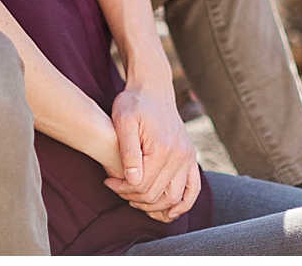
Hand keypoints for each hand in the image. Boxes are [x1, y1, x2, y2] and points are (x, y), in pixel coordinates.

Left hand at [103, 85, 201, 220]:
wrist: (153, 88)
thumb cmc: (133, 103)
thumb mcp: (123, 121)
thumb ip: (128, 151)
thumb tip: (133, 180)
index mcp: (163, 148)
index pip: (142, 185)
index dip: (122, 189)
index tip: (108, 181)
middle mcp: (180, 155)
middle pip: (157, 195)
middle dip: (134, 198)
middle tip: (117, 189)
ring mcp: (189, 157)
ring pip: (175, 198)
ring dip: (155, 206)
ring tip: (135, 199)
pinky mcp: (191, 157)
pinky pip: (193, 189)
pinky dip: (183, 204)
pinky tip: (169, 212)